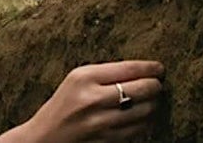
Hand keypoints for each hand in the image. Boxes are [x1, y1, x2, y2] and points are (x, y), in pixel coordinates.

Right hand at [5, 60, 163, 142]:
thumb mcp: (76, 80)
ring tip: (151, 101)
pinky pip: (140, 130)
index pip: (129, 68)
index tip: (159, 68)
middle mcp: (93, 99)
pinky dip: (146, 122)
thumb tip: (143, 71)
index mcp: (84, 78)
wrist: (44, 138)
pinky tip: (142, 117)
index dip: (150, 68)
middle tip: (157, 84)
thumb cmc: (62, 105)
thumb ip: (105, 74)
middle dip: (155, 86)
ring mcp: (101, 123)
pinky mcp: (108, 142)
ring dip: (153, 105)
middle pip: (143, 89)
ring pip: (146, 111)